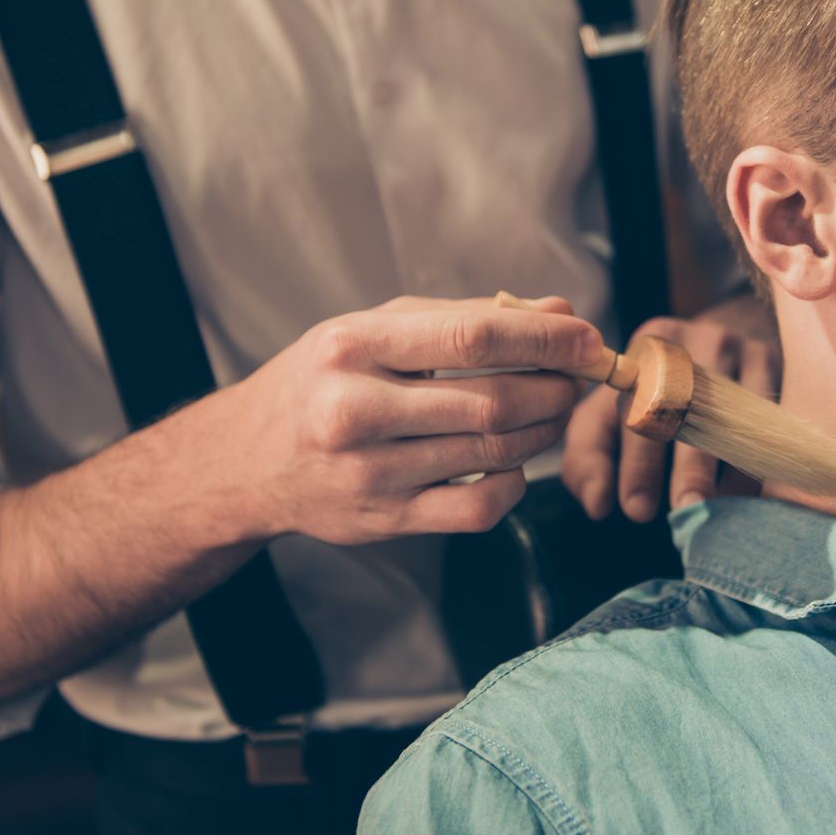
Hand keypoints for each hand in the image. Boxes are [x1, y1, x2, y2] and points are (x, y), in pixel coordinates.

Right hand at [212, 295, 600, 544]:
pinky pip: (477, 509)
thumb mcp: (377, 331)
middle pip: (492, 402)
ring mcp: (368, 473)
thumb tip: (560, 312)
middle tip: (577, 379)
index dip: (545, 338)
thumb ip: (467, 319)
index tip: (589, 339)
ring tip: (552, 410)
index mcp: (353, 346)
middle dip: (554, 389)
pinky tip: (512, 462)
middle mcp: (355, 410)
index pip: (473, 337)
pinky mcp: (383, 521)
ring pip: (492, 454)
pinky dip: (514, 485)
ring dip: (542, 430)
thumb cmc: (324, 380)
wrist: (246, 461)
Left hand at [562, 310, 778, 521]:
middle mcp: (680, 346)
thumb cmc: (654, 391)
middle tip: (686, 509)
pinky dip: (760, 455)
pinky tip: (754, 491)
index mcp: (635, 359)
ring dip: (728, 469)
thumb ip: (590, 458)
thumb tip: (596, 506)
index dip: (635, 466)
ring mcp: (727, 348)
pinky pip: (767, 413)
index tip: (637, 510)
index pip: (632, 413)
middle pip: (686, 409)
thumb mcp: (610, 414)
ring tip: (724, 509)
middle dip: (685, 467)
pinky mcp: (764, 357)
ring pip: (731, 413)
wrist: (717, 340)